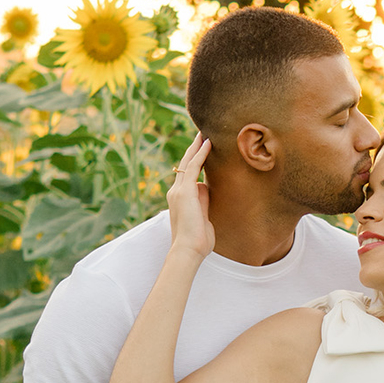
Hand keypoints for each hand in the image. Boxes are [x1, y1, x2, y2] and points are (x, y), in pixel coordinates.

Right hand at [166, 134, 214, 259]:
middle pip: (184, 165)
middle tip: (201, 134)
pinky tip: (207, 143)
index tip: (201, 149)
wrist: (188, 250)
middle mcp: (176, 192)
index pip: (186, 175)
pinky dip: (200, 154)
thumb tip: (205, 187)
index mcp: (180, 199)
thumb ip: (203, 201)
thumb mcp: (203, 216)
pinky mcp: (184, 192)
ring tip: (204, 133)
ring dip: (196, 147)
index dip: (194, 160)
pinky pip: (193, 167)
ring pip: (188, 162)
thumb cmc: (197, 240)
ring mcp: (178, 191)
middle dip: (193, 149)